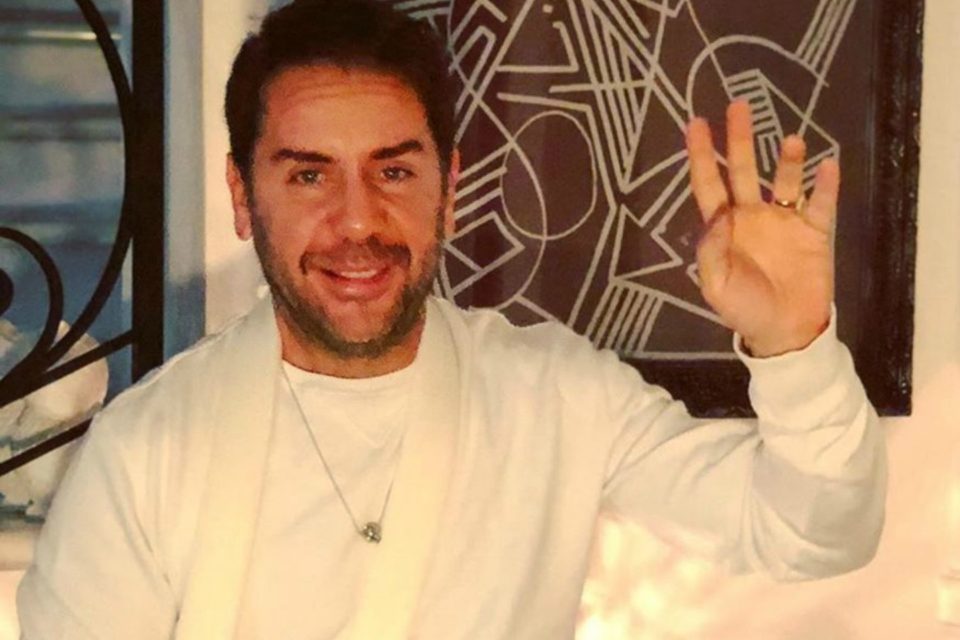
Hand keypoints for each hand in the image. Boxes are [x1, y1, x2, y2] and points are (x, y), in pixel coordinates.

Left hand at [685, 101, 837, 356]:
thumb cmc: (744, 309)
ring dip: (788, 160)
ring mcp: (784, 221)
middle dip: (740, 139)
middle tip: (738, 106)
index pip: (710, 183)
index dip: (702, 155)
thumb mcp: (716, 285)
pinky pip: (820, 204)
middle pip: (744, 170)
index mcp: (724, 227)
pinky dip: (825, 185)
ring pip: (785, 180)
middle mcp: (752, 215)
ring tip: (792, 140)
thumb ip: (711, 250)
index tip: (696, 123)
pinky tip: (827, 165)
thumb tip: (715, 216)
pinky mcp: (814, 233)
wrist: (785, 332)